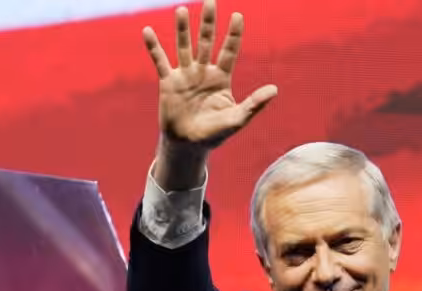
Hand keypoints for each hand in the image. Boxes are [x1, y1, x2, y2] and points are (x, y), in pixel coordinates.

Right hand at [143, 0, 277, 150]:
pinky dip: (154, 47)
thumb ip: (254, 104)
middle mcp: (203, 72)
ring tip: (182, 10)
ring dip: (182, 29)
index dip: (233, 34)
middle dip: (208, 23)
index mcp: (221, 78)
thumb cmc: (215, 133)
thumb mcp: (237, 119)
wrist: (188, 145)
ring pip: (184, 46)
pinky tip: (147, 31)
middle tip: (210, 1)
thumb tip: (275, 90)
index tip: (238, 15)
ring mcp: (185, 75)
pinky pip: (160, 61)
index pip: (229, 51)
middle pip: (206, 42)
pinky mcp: (169, 82)